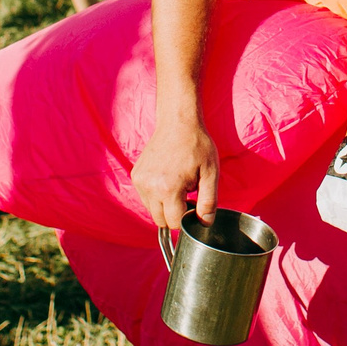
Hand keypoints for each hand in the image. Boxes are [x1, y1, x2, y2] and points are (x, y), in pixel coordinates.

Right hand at [132, 98, 219, 234]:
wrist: (178, 122)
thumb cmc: (197, 146)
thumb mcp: (211, 173)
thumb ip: (209, 202)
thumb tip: (205, 223)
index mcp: (168, 189)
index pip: (175, 223)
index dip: (187, 217)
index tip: (194, 203)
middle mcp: (150, 187)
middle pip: (160, 221)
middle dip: (174, 214)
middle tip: (186, 194)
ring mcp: (140, 181)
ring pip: (151, 210)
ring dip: (164, 205)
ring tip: (177, 185)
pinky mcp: (135, 175)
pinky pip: (145, 197)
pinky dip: (156, 195)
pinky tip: (167, 179)